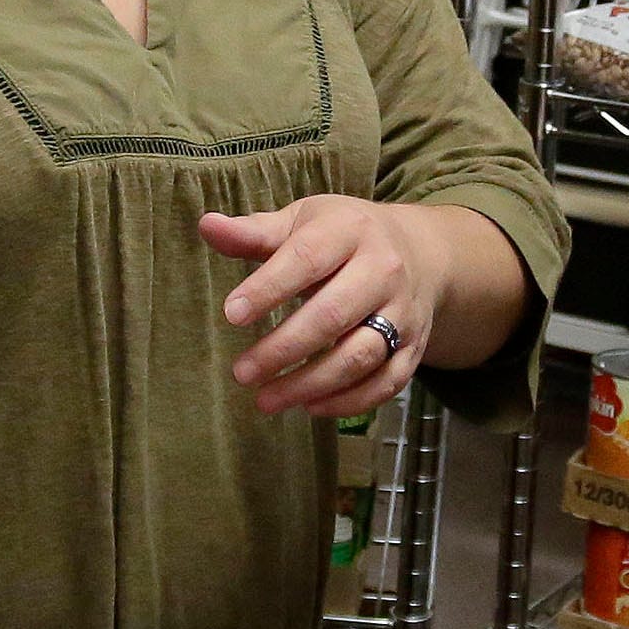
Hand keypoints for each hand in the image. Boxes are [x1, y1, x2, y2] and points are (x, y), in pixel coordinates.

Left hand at [198, 196, 453, 418]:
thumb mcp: (302, 222)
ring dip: (311, 383)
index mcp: (351, 230)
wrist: (421, 253)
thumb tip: (207, 226)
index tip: (231, 315)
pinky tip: (308, 406)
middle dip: (284, 348)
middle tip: (242, 373)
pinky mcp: (415, 347)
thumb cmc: (342, 237)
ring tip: (265, 399)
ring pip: (361, 355)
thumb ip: (254, 232)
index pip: (307, 259)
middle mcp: (384, 270)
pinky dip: (349, 401)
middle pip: (334, 315)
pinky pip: (387, 382)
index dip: (268, 288)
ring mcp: (404, 312)